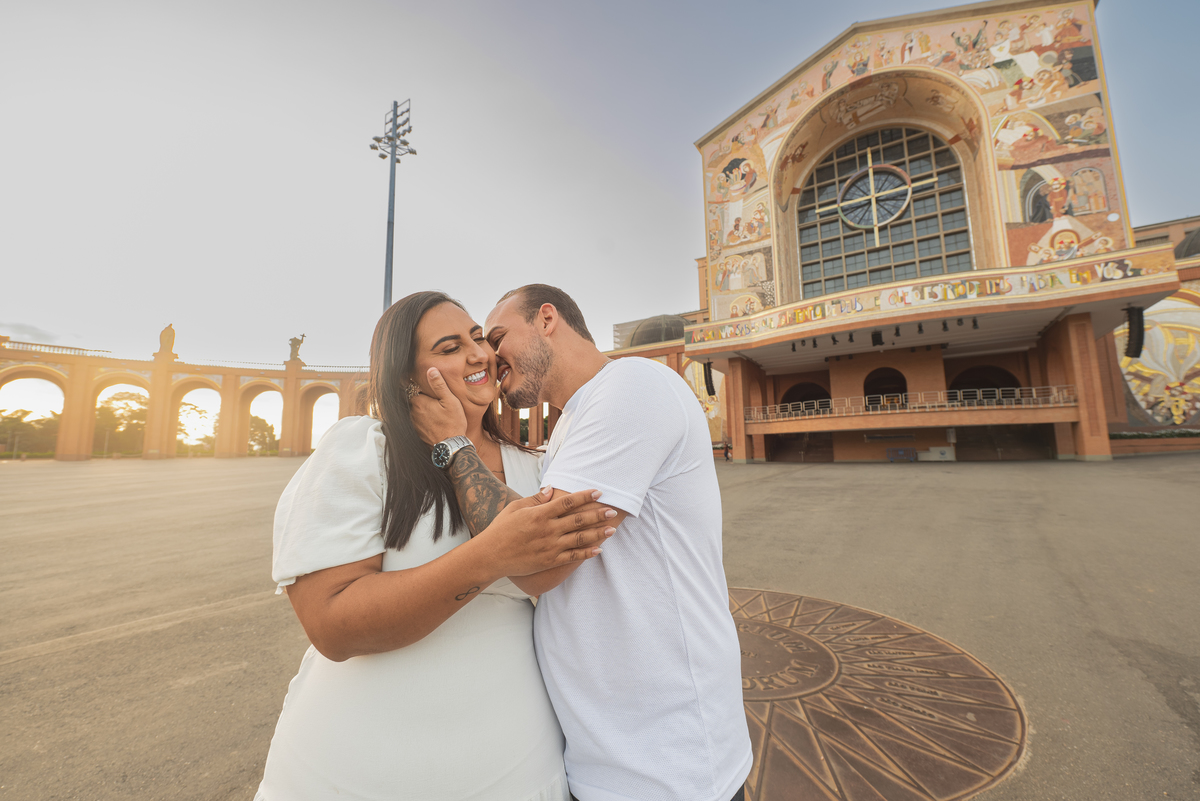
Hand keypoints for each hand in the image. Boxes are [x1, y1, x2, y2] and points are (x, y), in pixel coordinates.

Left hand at [410, 367, 467, 444]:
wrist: (450, 446)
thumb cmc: (452, 423)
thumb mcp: (450, 401)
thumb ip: (439, 385)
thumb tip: (431, 370)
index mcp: (419, 402)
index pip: (412, 387)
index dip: (419, 385)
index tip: (425, 384)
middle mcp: (413, 412)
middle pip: (414, 398)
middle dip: (422, 396)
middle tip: (434, 396)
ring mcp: (414, 423)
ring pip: (416, 410)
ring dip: (424, 407)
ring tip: (436, 408)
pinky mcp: (418, 431)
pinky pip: (419, 420)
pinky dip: (425, 418)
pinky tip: (435, 419)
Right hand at [476, 487, 615, 576]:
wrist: (491, 556)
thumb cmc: (501, 529)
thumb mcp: (516, 508)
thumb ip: (536, 499)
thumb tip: (552, 489)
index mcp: (540, 514)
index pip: (568, 502)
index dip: (585, 496)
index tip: (598, 492)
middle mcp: (547, 529)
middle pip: (578, 520)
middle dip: (598, 515)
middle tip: (612, 510)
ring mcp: (550, 546)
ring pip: (579, 539)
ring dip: (597, 533)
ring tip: (612, 529)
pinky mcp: (549, 561)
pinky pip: (572, 557)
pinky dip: (586, 553)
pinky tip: (599, 549)